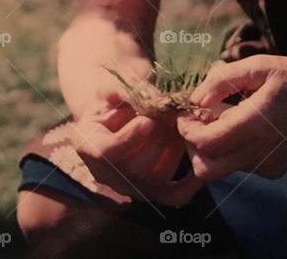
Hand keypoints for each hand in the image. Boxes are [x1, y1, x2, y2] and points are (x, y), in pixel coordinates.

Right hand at [71, 99, 203, 206]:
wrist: (120, 116)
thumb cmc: (114, 100)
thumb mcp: (111, 89)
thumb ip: (120, 91)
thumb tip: (141, 95)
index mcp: (87, 146)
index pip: (107, 153)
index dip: (129, 139)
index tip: (147, 120)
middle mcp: (106, 174)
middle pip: (135, 168)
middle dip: (158, 139)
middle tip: (172, 115)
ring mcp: (130, 188)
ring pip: (157, 179)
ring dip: (174, 150)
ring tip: (181, 125)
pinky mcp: (153, 193)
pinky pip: (174, 196)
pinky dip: (191, 182)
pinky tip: (199, 158)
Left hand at [176, 55, 286, 180]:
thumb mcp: (259, 66)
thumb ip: (222, 80)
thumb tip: (196, 99)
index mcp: (255, 124)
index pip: (204, 143)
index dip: (186, 129)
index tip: (187, 111)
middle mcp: (260, 151)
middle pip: (205, 168)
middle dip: (193, 145)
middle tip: (199, 119)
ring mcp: (267, 165)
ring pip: (220, 168)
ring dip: (211, 146)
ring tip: (224, 117)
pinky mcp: (273, 170)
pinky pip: (239, 166)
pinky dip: (230, 149)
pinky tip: (241, 126)